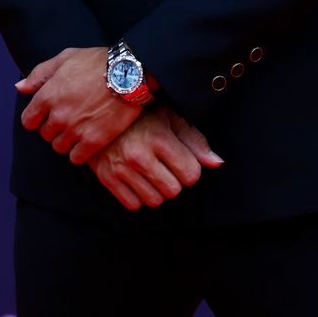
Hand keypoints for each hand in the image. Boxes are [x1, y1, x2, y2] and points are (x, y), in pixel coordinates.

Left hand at [15, 47, 139, 163]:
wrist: (129, 72)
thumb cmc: (97, 62)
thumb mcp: (65, 58)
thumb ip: (39, 74)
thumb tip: (20, 87)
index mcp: (48, 95)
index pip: (29, 121)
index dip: (37, 118)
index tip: (48, 115)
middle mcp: (59, 115)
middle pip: (45, 135)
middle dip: (54, 128)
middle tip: (69, 119)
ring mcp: (76, 129)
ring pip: (59, 147)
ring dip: (67, 141)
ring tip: (80, 129)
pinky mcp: (94, 141)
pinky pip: (76, 158)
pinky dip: (80, 152)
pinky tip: (88, 140)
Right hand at [88, 106, 223, 210]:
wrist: (100, 111)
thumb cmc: (141, 114)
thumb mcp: (170, 118)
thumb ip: (195, 142)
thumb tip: (217, 164)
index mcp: (159, 138)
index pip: (191, 175)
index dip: (190, 169)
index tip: (182, 160)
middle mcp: (139, 155)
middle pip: (173, 191)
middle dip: (174, 181)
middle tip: (165, 166)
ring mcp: (121, 168)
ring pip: (155, 201)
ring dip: (157, 190)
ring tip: (151, 171)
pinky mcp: (107, 178)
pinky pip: (133, 205)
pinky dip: (138, 196)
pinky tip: (137, 178)